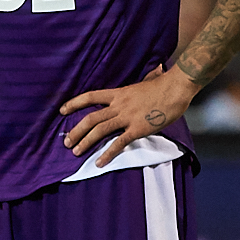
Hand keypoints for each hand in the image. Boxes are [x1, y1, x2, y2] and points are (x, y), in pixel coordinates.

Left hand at [61, 66, 196, 166]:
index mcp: (118, 93)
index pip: (90, 96)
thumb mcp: (142, 82)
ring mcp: (127, 117)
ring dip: (85, 142)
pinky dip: (108, 153)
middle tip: (66, 141)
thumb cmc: (164, 84)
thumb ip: (134, 87)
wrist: (176, 88)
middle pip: (91, 118)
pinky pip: (119, 143)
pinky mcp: (138, 129)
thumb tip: (139, 78)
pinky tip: (99, 162)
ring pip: (100, 130)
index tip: (62, 110)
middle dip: (76, 130)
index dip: (74, 103)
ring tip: (75, 152)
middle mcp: (119, 105)